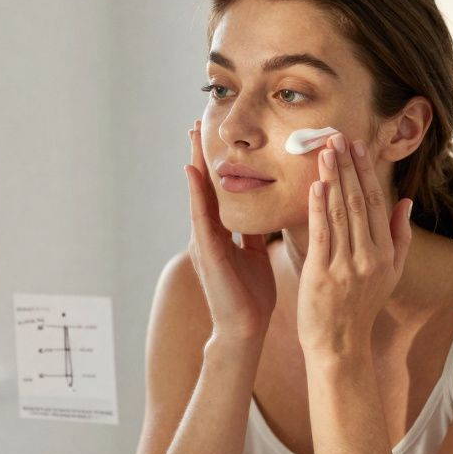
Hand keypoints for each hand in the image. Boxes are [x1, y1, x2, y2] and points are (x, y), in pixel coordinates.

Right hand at [184, 120, 276, 341]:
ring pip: (198, 195)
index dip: (215, 165)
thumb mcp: (255, 255)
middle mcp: (208, 233)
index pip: (218, 191)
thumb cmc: (251, 296)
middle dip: (199, 156)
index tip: (213, 137)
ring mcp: (204, 242)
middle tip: (194, 124)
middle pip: (203, 187)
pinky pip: (200, 216)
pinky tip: (192, 172)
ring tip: (191, 138)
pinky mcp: (206, 252)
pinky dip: (196, 193)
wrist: (245, 329)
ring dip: (194, 166)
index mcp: (222, 233)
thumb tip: (261, 211)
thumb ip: (252, 233)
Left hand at [297, 134, 412, 355]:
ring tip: (325, 151)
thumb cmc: (361, 307)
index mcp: (385, 254)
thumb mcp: (390, 274)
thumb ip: (399, 236)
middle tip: (338, 136)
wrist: (339, 345)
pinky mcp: (322, 274)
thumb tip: (405, 201)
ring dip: (333, 178)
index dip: (366, 172)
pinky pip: (322, 233)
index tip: (358, 146)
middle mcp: (369, 257)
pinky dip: (319, 207)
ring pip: (340, 212)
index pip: (376, 203)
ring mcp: (346, 266)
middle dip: (349, 166)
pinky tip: (316, 185)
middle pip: (358, 202)